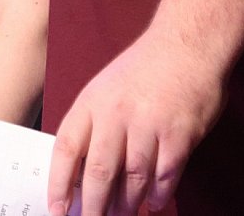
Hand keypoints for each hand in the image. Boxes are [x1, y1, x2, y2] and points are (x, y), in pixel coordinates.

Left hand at [46, 29, 224, 214]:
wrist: (187, 43)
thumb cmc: (143, 69)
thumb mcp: (105, 88)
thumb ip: (93, 126)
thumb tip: (81, 173)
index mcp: (92, 102)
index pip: (66, 148)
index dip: (58, 183)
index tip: (57, 209)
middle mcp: (116, 114)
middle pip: (98, 172)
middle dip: (93, 207)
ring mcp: (149, 125)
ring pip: (132, 179)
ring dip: (126, 205)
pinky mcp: (180, 134)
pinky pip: (165, 175)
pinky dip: (158, 194)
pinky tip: (153, 203)